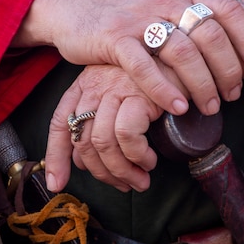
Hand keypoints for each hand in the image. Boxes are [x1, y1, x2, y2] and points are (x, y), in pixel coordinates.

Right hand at [13, 0, 243, 115]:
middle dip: (227, 70)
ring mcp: (138, 18)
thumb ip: (193, 16)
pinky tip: (178, 108)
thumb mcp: (164, 2)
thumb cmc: (129, 12)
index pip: (226, 8)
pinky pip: (144, 66)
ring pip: (182, 51)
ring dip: (202, 84)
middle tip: (231, 96)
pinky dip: (165, 89)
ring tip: (209, 107)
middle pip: (210, 35)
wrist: (77, 5)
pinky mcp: (113, 38)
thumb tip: (234, 43)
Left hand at [45, 63, 181, 192]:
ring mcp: (115, 87)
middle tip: (124, 185)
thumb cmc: (157, 81)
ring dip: (122, 170)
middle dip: (101, 172)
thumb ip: (102, 122)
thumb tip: (83, 163)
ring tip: (140, 178)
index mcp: (85, 84)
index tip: (57, 183)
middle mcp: (95, 84)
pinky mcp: (137, 92)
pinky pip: (127, 135)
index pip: (59, 123)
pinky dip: (138, 156)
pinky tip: (150, 160)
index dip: (55, 157)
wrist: (187, 58)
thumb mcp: (123, 98)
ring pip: (103, 142)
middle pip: (82, 140)